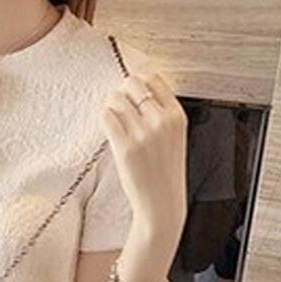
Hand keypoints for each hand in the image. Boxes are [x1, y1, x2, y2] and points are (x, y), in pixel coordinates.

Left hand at [101, 70, 187, 242]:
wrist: (161, 203)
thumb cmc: (164, 172)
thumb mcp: (173, 137)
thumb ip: (160, 115)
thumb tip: (134, 92)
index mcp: (176, 115)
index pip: (153, 79)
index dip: (137, 82)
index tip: (130, 92)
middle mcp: (161, 121)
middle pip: (132, 85)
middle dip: (121, 92)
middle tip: (118, 106)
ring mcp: (142, 134)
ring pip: (116, 100)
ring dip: (109, 105)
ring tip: (112, 119)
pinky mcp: (125, 147)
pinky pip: (107, 118)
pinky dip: (104, 118)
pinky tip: (108, 127)